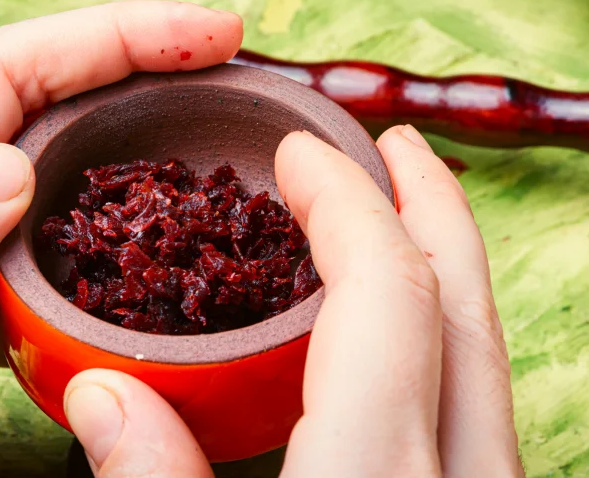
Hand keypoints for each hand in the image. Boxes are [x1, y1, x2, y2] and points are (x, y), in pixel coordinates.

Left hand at [0, 1, 243, 374]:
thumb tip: (8, 171)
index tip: (218, 34)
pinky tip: (164, 273)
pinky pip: (77, 257)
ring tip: (230, 175)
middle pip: (73, 112)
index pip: (32, 65)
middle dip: (162, 87)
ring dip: (158, 175)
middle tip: (245, 94)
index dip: (130, 35)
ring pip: (86, 187)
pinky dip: (128, 256)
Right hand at [64, 127, 521, 476]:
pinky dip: (442, 328)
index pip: (388, 291)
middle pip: (464, 301)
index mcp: (378, 475)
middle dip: (430, 204)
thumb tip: (104, 396)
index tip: (302, 154)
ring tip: (399, 213)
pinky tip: (402, 329)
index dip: (349, 202)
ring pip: (484, 347)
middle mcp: (464, 476)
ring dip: (442, 262)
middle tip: (394, 144)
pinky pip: (477, 393)